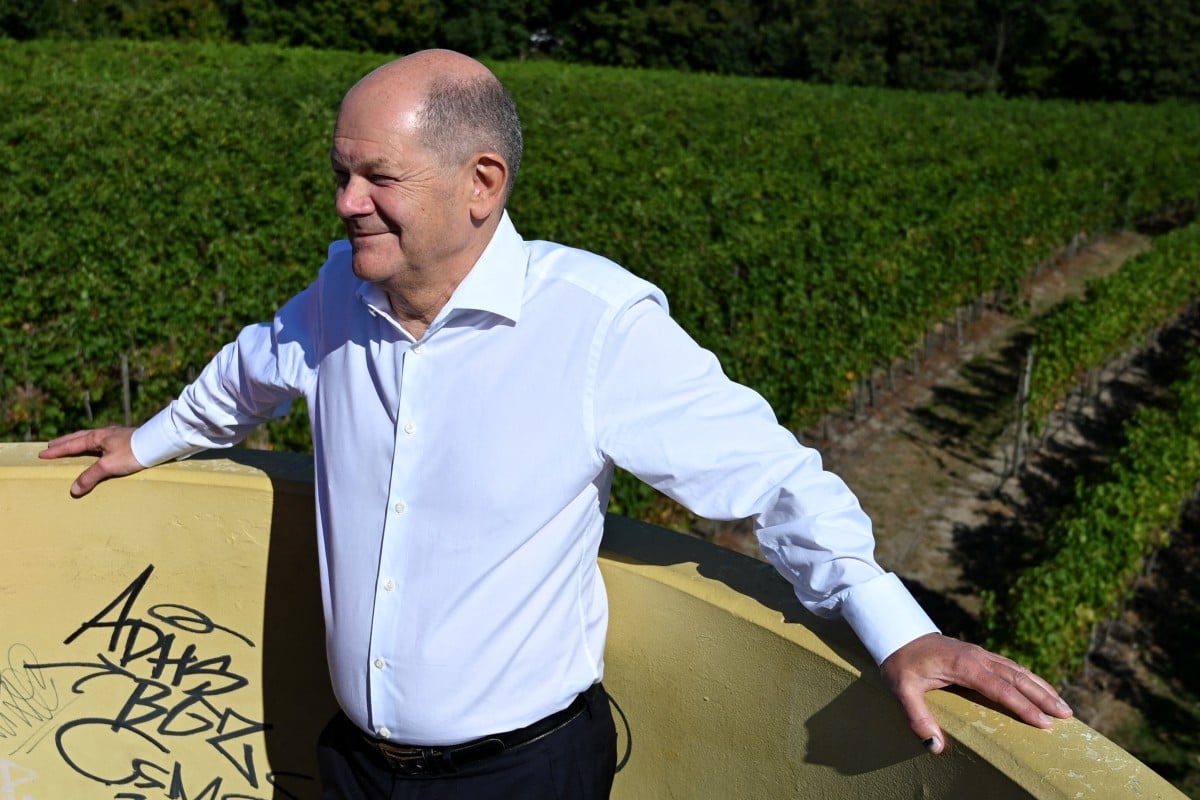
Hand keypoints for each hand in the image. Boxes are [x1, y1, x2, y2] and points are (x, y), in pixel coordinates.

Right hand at [39, 426, 143, 497]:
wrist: (158, 443)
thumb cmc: (133, 453)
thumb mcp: (108, 466)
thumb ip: (90, 477)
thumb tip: (74, 490)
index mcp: (97, 437)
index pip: (72, 445)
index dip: (57, 450)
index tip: (43, 453)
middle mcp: (104, 433)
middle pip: (79, 437)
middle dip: (65, 442)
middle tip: (52, 445)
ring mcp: (116, 434)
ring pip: (91, 437)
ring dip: (78, 441)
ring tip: (72, 444)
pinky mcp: (126, 438)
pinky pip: (103, 440)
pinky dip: (93, 443)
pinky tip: (99, 446)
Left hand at [880, 632, 1072, 753]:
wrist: (897, 633)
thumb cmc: (900, 662)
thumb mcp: (902, 690)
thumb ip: (917, 718)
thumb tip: (934, 746)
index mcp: (964, 665)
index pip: (1001, 688)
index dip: (1023, 706)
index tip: (1044, 723)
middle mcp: (978, 657)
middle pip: (1018, 677)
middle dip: (1044, 696)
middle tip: (1067, 715)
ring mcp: (980, 653)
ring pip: (1018, 670)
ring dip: (1041, 686)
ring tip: (1063, 705)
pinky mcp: (979, 654)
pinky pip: (1010, 667)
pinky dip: (1029, 679)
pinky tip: (1039, 689)